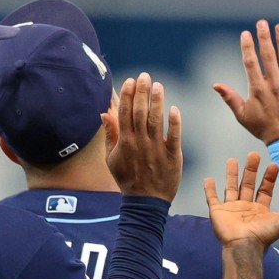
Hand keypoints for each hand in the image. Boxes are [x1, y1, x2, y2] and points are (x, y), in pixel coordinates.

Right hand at [105, 72, 182, 201]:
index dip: (127, 94)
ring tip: (158, 86)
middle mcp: (140, 142)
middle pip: (139, 112)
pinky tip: (174, 108)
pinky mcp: (171, 156)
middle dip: (141, 92)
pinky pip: (174, 136)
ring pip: (156, 120)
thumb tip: (104, 113)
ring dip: (157, 101)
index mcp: (125, 141)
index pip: (124, 112)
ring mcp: (156, 148)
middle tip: (145, 76)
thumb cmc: (128, 179)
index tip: (130, 80)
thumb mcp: (112, 159)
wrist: (145, 202)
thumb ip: (110, 135)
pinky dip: (174, 122)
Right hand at [204, 152, 278, 248]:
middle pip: (247, 184)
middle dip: (251, 170)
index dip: (269, 178)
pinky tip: (208, 179)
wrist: (244, 245)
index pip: (264, 190)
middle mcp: (245, 208)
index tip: (273, 165)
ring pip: (230, 187)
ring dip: (231, 174)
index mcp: (260, 210)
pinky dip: (209, 189)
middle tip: (253, 155)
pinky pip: (211, 198)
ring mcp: (231, 209)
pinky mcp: (217, 212)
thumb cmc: (263, 235)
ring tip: (231, 159)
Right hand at [213, 20, 278, 143]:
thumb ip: (230, 98)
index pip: (251, 63)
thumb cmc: (263, 129)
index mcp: (258, 90)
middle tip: (262, 23)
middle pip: (268, 56)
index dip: (248, 47)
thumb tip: (215, 85)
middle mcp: (274, 85)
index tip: (246, 33)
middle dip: (264, 38)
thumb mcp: (243, 116)